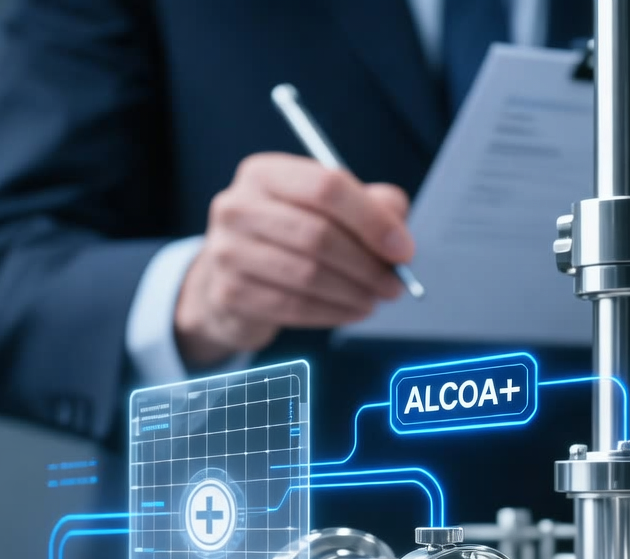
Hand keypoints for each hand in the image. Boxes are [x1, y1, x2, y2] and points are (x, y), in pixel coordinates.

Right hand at [174, 153, 414, 368]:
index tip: (403, 249)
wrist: (232, 278)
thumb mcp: (327, 209)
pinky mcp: (228, 293)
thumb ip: (369, 206)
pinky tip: (351, 312)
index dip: (372, 220)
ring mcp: (226, 251)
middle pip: (317, 234)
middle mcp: (236, 206)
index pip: (326, 187)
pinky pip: (291, 307)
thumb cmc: (287, 238)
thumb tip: (397, 229)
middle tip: (394, 284)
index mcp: (264, 173)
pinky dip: (332, 313)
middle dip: (367, 264)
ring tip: (375, 299)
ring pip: (306, 275)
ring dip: (353, 292)